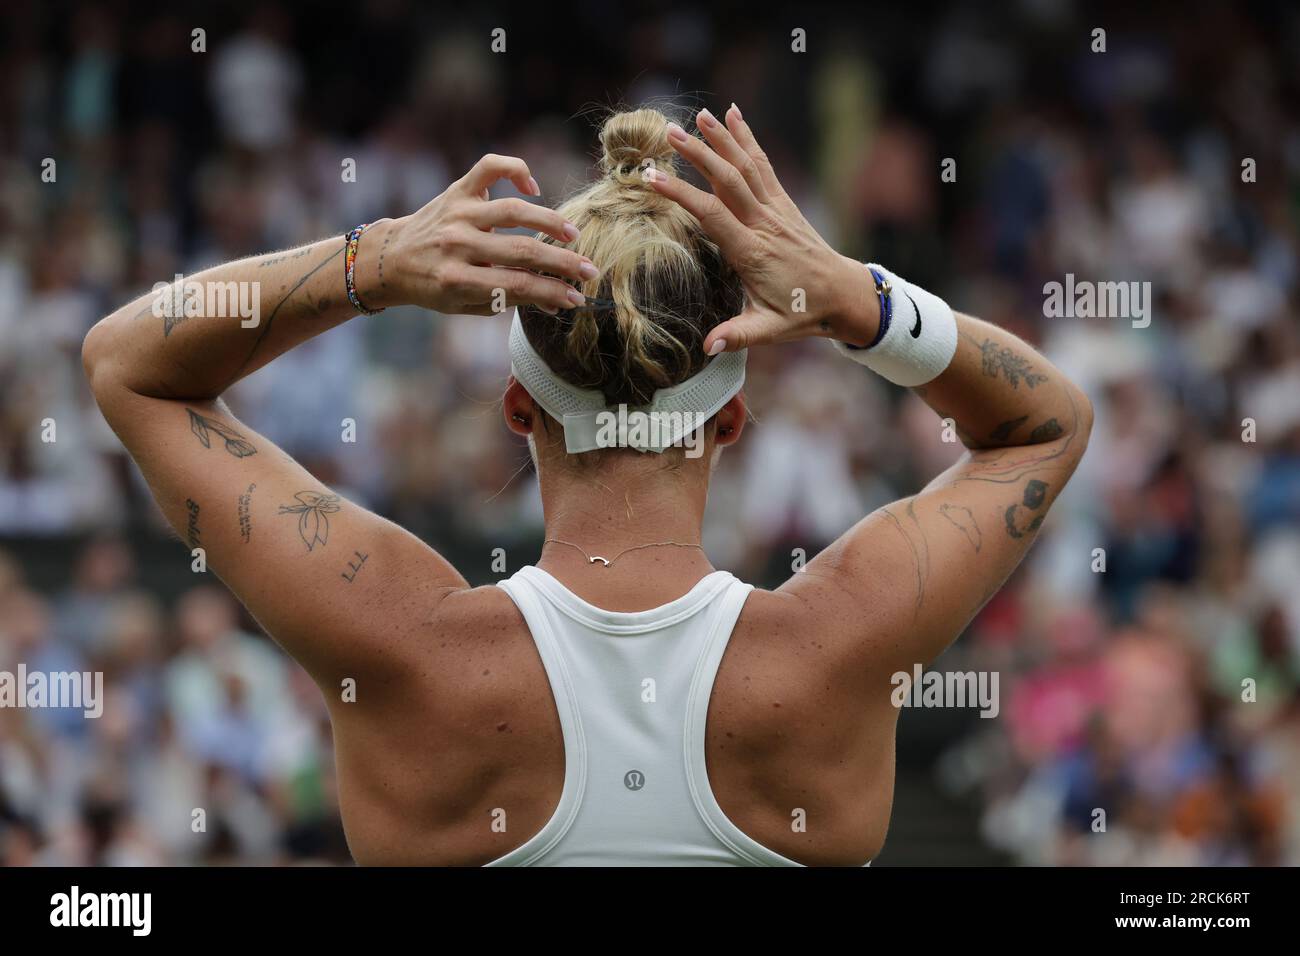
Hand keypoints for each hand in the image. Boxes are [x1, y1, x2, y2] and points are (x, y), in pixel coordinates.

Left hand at [369, 154, 599, 314]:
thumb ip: (509, 300)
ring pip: (512, 211)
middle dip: (561, 263)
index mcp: (457, 279)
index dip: (552, 292)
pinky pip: (490, 166)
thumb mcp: (467, 304)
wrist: (392, 258)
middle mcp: (456, 244)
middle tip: (589, 270)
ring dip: (548, 221)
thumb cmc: (436, 286)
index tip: (577, 297)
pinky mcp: (457, 189)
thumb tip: (556, 302)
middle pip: (520, 251)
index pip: (516, 285)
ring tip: (572, 235)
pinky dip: (515, 170)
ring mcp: (457, 213)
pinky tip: (532, 187)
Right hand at [648, 105, 879, 351]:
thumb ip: (737, 336)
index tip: (653, 178)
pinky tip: (734, 115)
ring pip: (747, 166)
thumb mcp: (770, 331)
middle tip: (667, 133)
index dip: (682, 194)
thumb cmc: (804, 313)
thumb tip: (706, 348)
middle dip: (698, 154)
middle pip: (728, 180)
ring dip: (722, 138)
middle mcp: (765, 224)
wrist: (845, 295)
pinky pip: (763, 165)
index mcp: (753, 252)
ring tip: (697, 114)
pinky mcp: (784, 203)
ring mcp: (776, 210)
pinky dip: (747, 138)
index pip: (712, 215)